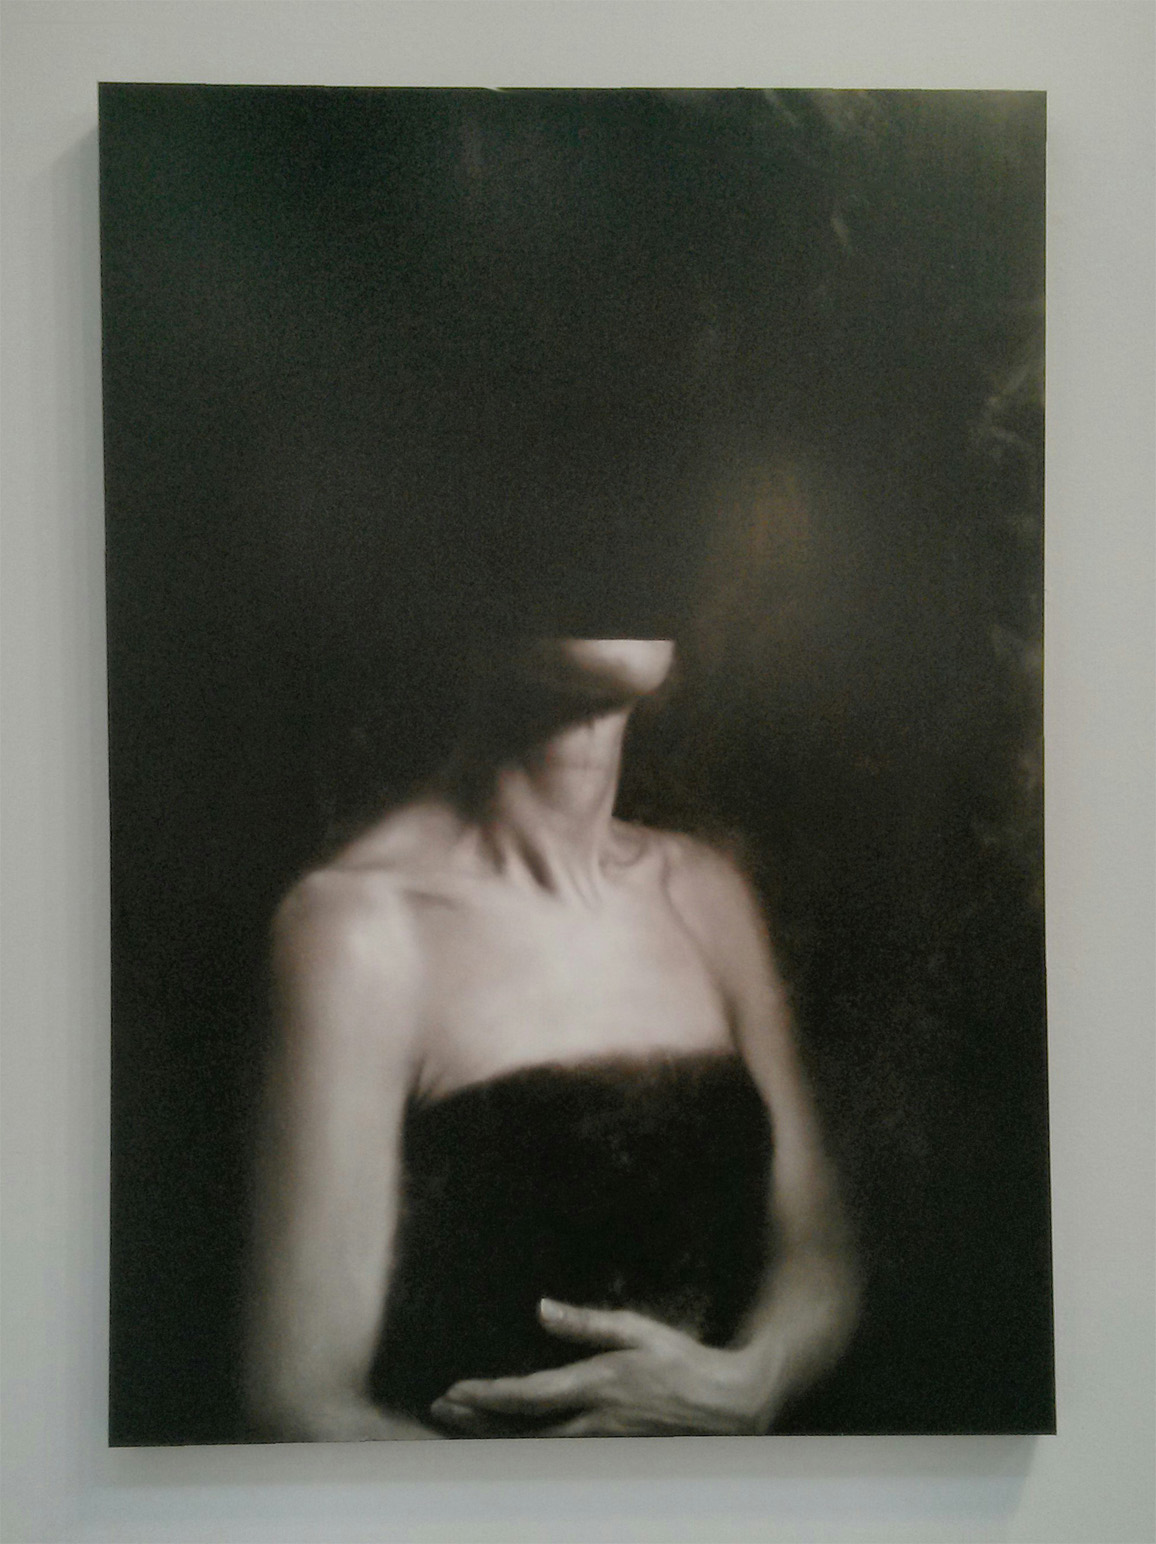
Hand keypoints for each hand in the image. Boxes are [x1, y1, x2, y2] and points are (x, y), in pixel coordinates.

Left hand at [429, 1299, 768, 1436]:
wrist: (727, 1405)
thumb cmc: (684, 1361)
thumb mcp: (636, 1329)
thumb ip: (585, 1323)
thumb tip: (541, 1309)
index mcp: (597, 1383)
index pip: (528, 1395)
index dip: (487, 1396)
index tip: (455, 1391)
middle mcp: (593, 1419)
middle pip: (521, 1430)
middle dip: (477, 1422)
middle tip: (441, 1412)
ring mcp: (601, 1439)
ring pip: (534, 1446)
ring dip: (495, 1436)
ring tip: (462, 1426)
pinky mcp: (610, 1447)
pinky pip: (555, 1451)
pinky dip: (523, 1443)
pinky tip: (508, 1437)